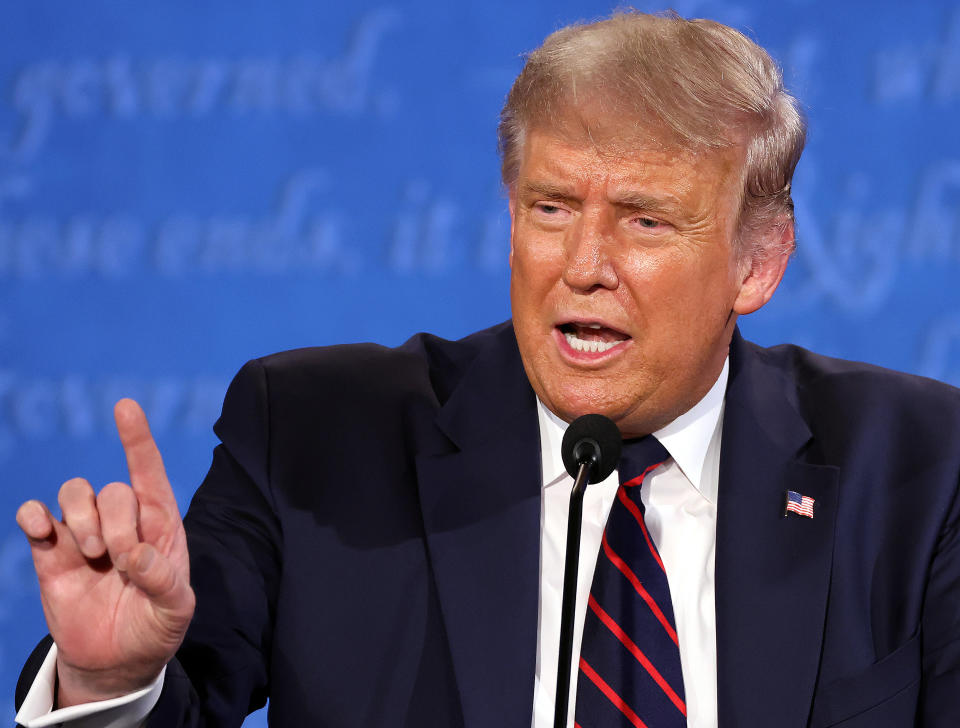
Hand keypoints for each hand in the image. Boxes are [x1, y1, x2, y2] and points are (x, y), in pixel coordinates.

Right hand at [16, 399, 194, 706]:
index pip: (149, 472)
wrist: (117, 661)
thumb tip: (136, 556)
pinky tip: (41, 529)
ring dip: (82, 518)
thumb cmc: (155, 627)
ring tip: (93, 555)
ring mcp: (85, 534)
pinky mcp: (52, 554)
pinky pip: (35, 518)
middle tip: (121, 561)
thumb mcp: (176, 610)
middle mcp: (122, 521)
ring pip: (75, 493)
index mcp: (161, 525)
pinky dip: (33, 515)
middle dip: (117, 524)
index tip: (125, 407)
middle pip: (113, 490)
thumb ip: (164, 581)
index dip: (137, 440)